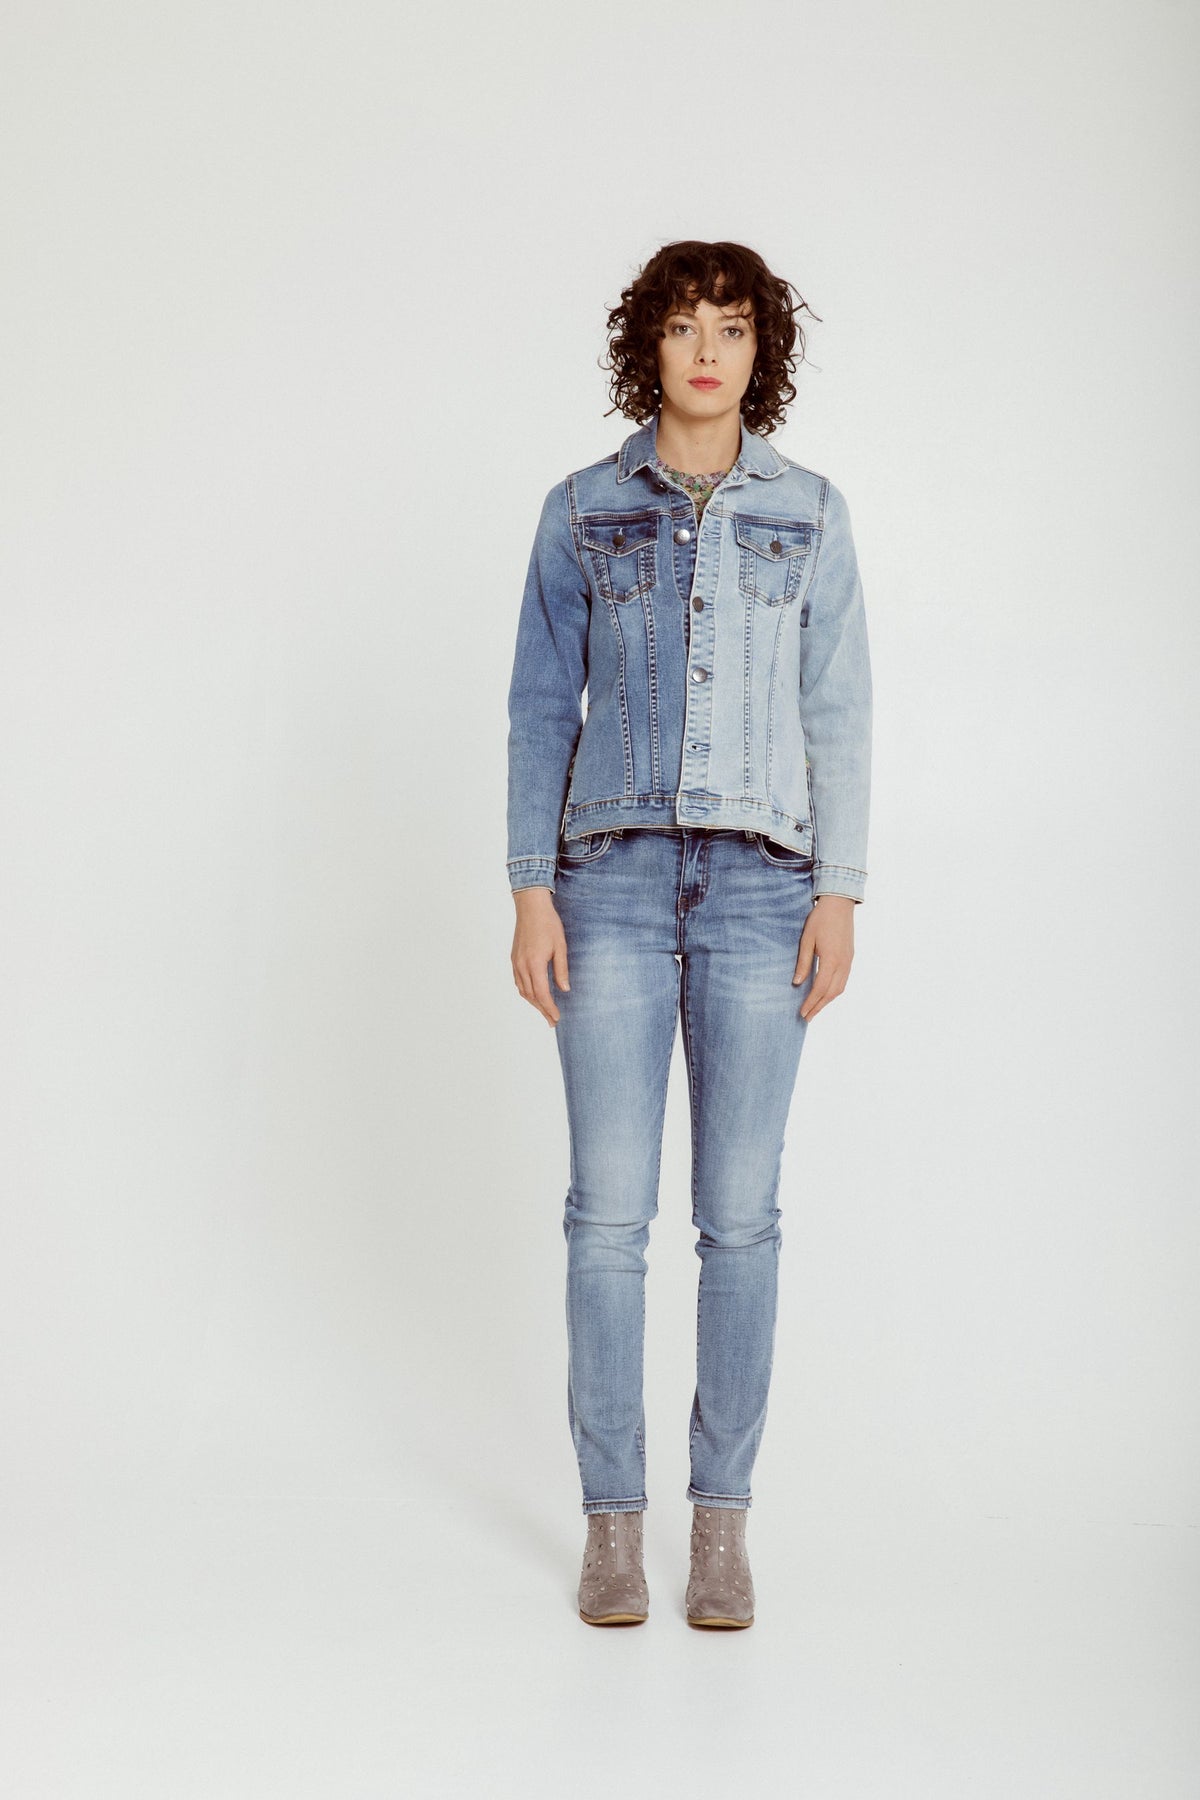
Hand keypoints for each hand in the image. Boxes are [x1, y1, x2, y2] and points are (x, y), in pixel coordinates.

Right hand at [511, 887, 569, 1025]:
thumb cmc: (548, 924)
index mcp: (534, 964)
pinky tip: (533, 995)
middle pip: (531, 996)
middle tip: (552, 1021)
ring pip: (522, 990)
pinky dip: (526, 992)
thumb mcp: (561, 947)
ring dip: (533, 1003)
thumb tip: (564, 989)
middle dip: (542, 1010)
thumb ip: (561, 970)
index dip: (549, 1008)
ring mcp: (516, 962)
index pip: (541, 993)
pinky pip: (518, 981)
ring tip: (544, 1011)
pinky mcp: (514, 958)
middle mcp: (522, 966)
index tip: (556, 1018)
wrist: (531, 907)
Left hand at [793, 894, 854, 1019]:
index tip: (802, 1012)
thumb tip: (797, 983)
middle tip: (807, 1017)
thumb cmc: (820, 919)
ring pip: (840, 988)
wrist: (839, 903)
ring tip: (816, 1008)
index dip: (811, 1002)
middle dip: (819, 1006)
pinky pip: (844, 980)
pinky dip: (834, 991)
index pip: (820, 988)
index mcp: (831, 959)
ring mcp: (849, 961)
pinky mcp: (850, 957)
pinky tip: (826, 993)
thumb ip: (803, 963)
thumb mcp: (807, 940)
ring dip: (828, 1000)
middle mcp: (843, 963)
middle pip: (831, 993)